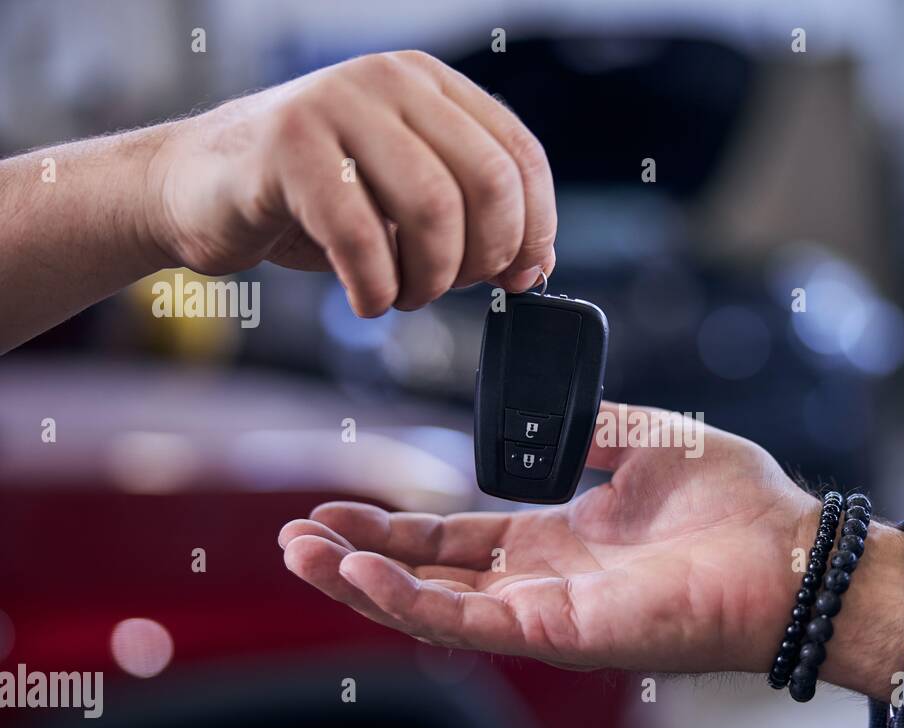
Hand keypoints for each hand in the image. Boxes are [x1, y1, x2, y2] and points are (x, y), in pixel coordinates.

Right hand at [147, 50, 555, 314]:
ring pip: (434, 207)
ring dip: (429, 278)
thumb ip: (471, 219)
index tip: (518, 276)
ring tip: (402, 293)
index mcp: (431, 86)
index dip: (534, 229)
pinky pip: (361, 234)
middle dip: (482, 258)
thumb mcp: (403, 200)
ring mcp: (336, 104)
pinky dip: (375, 287)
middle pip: (489, 183)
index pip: (521, 156)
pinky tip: (365, 298)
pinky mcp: (287, 147)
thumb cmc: (309, 198)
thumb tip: (535, 266)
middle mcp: (389, 81)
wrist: (196, 185)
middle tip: (448, 287)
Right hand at [279, 404, 903, 698]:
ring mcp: (547, 612)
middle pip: (429, 577)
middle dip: (360, 557)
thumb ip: (589, 429)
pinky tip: (358, 572)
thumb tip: (547, 419)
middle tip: (297, 533)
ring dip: (363, 583)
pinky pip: (466, 622)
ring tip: (301, 553)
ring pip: (432, 607)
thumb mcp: (648, 439)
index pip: (458, 539)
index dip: (396, 526)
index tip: (339, 502)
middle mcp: (544, 582)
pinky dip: (406, 601)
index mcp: (559, 538)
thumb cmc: (736, 502)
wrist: (788, 547)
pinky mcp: (559, 632)